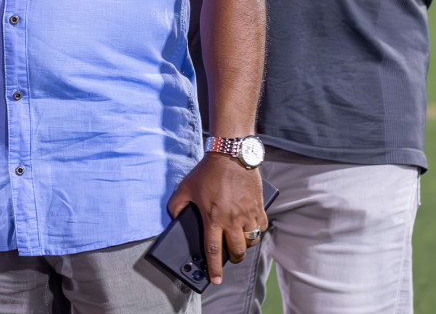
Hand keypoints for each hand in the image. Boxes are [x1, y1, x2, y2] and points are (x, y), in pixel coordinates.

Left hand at [166, 154, 266, 284]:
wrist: (230, 155)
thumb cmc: (207, 172)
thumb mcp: (185, 187)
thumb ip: (176, 205)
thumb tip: (174, 218)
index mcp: (213, 217)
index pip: (213, 249)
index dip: (214, 268)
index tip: (215, 280)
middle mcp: (232, 219)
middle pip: (236, 251)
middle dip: (233, 258)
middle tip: (229, 257)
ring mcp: (248, 214)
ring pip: (251, 241)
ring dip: (245, 245)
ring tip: (238, 241)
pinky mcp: (259, 207)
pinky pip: (261, 227)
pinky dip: (256, 231)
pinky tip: (249, 227)